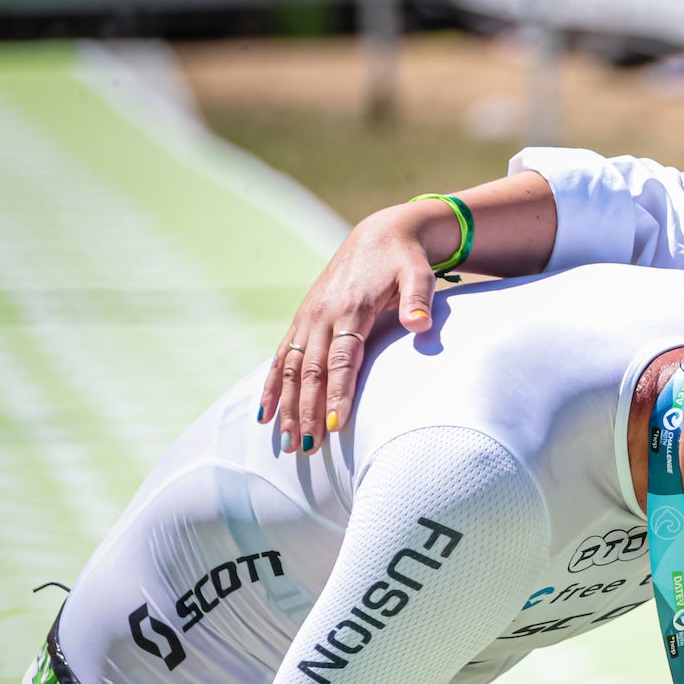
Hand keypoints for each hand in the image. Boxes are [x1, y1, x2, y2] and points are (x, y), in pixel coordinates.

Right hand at [261, 206, 438, 454]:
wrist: (380, 235)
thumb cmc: (405, 260)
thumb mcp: (418, 274)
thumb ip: (419, 300)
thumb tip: (420, 325)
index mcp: (349, 308)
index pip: (341, 360)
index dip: (337, 393)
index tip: (335, 425)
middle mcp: (321, 315)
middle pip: (311, 372)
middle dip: (307, 411)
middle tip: (308, 449)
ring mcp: (307, 318)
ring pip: (291, 370)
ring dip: (287, 407)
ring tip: (287, 443)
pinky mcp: (302, 321)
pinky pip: (280, 358)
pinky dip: (270, 387)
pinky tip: (264, 416)